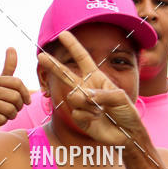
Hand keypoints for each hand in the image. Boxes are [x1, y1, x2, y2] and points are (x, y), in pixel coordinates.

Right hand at [0, 49, 30, 133]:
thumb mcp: (1, 82)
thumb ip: (8, 67)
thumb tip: (11, 47)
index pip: (18, 83)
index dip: (26, 94)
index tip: (26, 101)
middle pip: (16, 98)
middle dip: (19, 106)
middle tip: (14, 108)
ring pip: (11, 110)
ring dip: (12, 115)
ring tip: (6, 113)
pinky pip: (3, 120)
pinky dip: (3, 121)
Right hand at [38, 31, 146, 147]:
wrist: (127, 134)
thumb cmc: (127, 112)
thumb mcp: (121, 98)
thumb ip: (103, 94)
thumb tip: (84, 96)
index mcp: (96, 77)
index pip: (82, 59)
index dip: (73, 46)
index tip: (63, 34)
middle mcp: (86, 88)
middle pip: (65, 74)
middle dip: (53, 65)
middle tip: (41, 57)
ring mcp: (81, 103)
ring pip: (74, 97)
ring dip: (89, 104)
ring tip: (101, 110)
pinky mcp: (79, 118)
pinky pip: (77, 113)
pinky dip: (90, 116)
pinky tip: (97, 119)